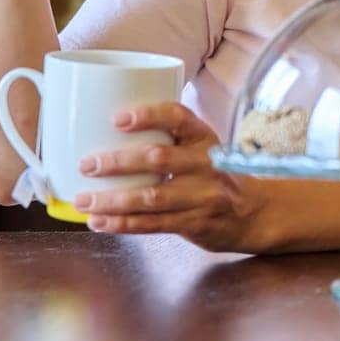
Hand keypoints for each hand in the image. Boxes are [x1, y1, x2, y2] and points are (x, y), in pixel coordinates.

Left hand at [75, 102, 265, 251]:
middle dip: (118, 162)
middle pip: (159, 158)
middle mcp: (207, 164)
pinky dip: (123, 224)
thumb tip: (107, 134)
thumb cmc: (216, 176)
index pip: (179, 117)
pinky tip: (99, 223)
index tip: (117, 118)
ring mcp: (203, 196)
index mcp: (205, 138)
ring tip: (83, 200)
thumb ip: (169, 141)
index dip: (149, 115)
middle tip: (87, 164)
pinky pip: (153, 225)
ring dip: (112, 200)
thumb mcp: (203, 149)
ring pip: (151, 197)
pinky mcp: (196, 223)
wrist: (255, 213)